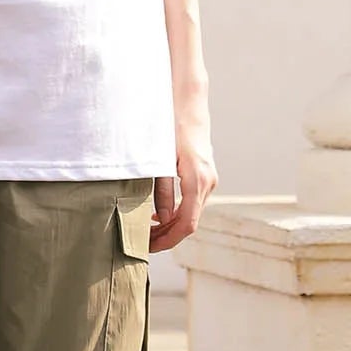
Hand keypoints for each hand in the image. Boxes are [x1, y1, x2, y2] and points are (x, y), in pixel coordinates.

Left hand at [150, 105, 215, 253]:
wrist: (187, 103)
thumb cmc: (169, 126)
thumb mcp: (159, 160)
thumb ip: (161, 190)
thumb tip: (161, 219)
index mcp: (197, 180)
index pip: (187, 224)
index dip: (167, 240)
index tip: (149, 247)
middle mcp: (208, 182)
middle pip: (190, 223)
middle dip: (166, 236)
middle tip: (141, 243)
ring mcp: (209, 180)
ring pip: (192, 214)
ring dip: (170, 226)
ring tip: (145, 232)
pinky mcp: (205, 176)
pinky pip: (193, 203)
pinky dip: (176, 213)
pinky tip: (156, 216)